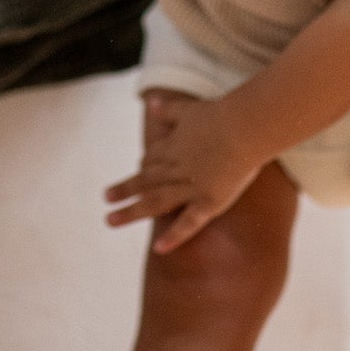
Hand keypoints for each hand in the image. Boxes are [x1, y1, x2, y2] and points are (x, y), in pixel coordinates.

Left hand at [106, 90, 262, 252]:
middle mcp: (176, 169)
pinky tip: (159, 248)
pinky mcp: (210, 201)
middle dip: (125, 189)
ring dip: (131, 211)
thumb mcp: (189, 109)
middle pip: (145, 181)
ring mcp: (191, 187)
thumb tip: (151, 102)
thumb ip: (169, 110)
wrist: (244, 127)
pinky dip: (174, 236)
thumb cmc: (222, 115)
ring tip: (109, 220)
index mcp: (173, 148)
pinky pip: (189, 222)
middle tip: (105, 198)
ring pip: (155, 202)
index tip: (139, 171)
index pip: (152, 160)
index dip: (144, 167)